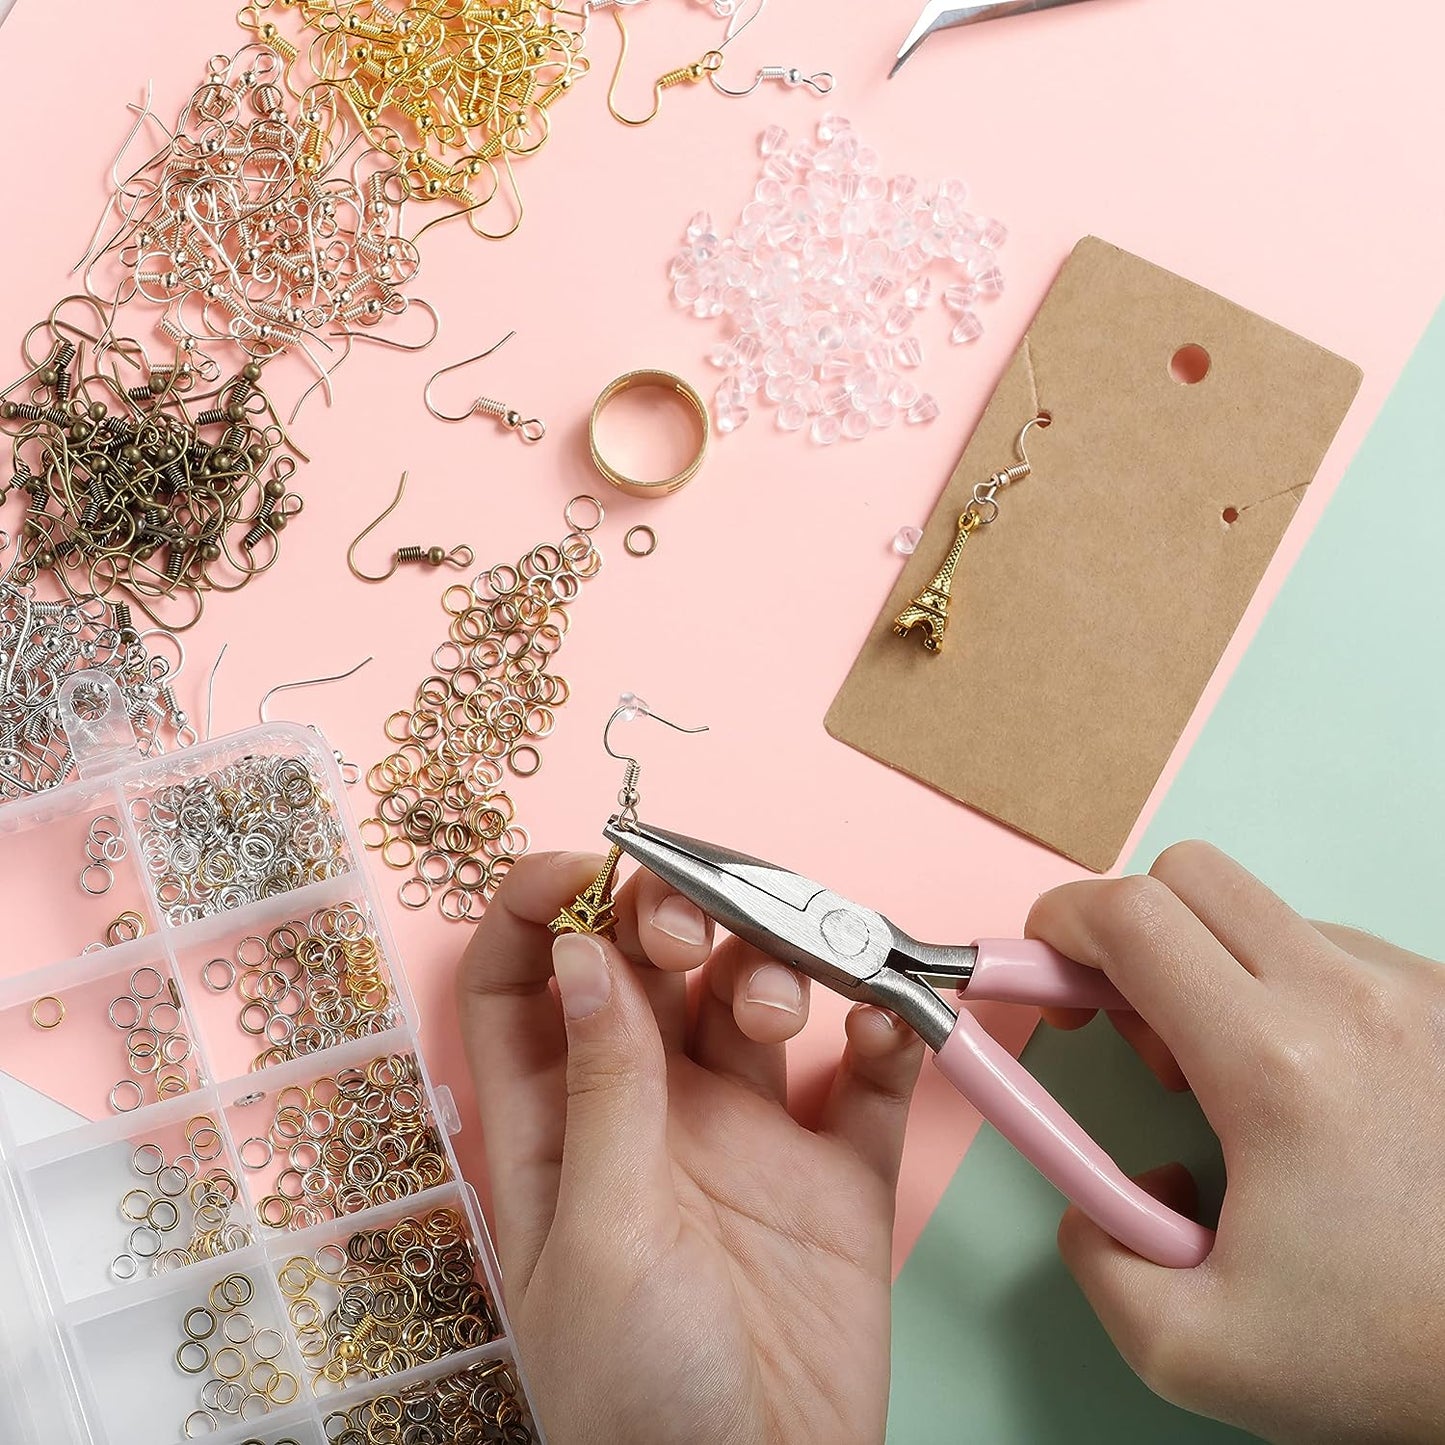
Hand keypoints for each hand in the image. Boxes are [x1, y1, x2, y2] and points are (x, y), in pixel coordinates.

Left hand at [457, 852, 924, 1444]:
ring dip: (776, 966)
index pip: (522, 984)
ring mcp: (749, 1136)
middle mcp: (651, 1111)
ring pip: (758, 998)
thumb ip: (604, 1091)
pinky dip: (883, 1035)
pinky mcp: (837, 1171)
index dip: (534, 908)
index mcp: (562, 1124)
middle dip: (673, 918)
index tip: (582, 862)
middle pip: (650, 968)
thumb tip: (581, 955)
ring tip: (789, 1002)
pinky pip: (865, 1076)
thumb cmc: (640, 1397)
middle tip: (699, 924)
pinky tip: (885, 1026)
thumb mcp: (603, 1235)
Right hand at [1029, 841, 1444, 1444]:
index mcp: (1274, 1065)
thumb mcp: (1193, 1348)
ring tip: (1230, 1079)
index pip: (1131, 916)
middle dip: (1126, 933)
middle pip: (1189, 877)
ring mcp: (1415, 992)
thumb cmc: (1394, 1351)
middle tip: (1129, 1024)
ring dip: (1209, 968)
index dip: (1056, 926)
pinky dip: (1285, 989)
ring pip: (1261, 914)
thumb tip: (1091, 1197)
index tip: (1038, 974)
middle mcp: (1351, 1000)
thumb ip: (1094, 1258)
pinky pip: (1331, 950)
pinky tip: (1304, 1082)